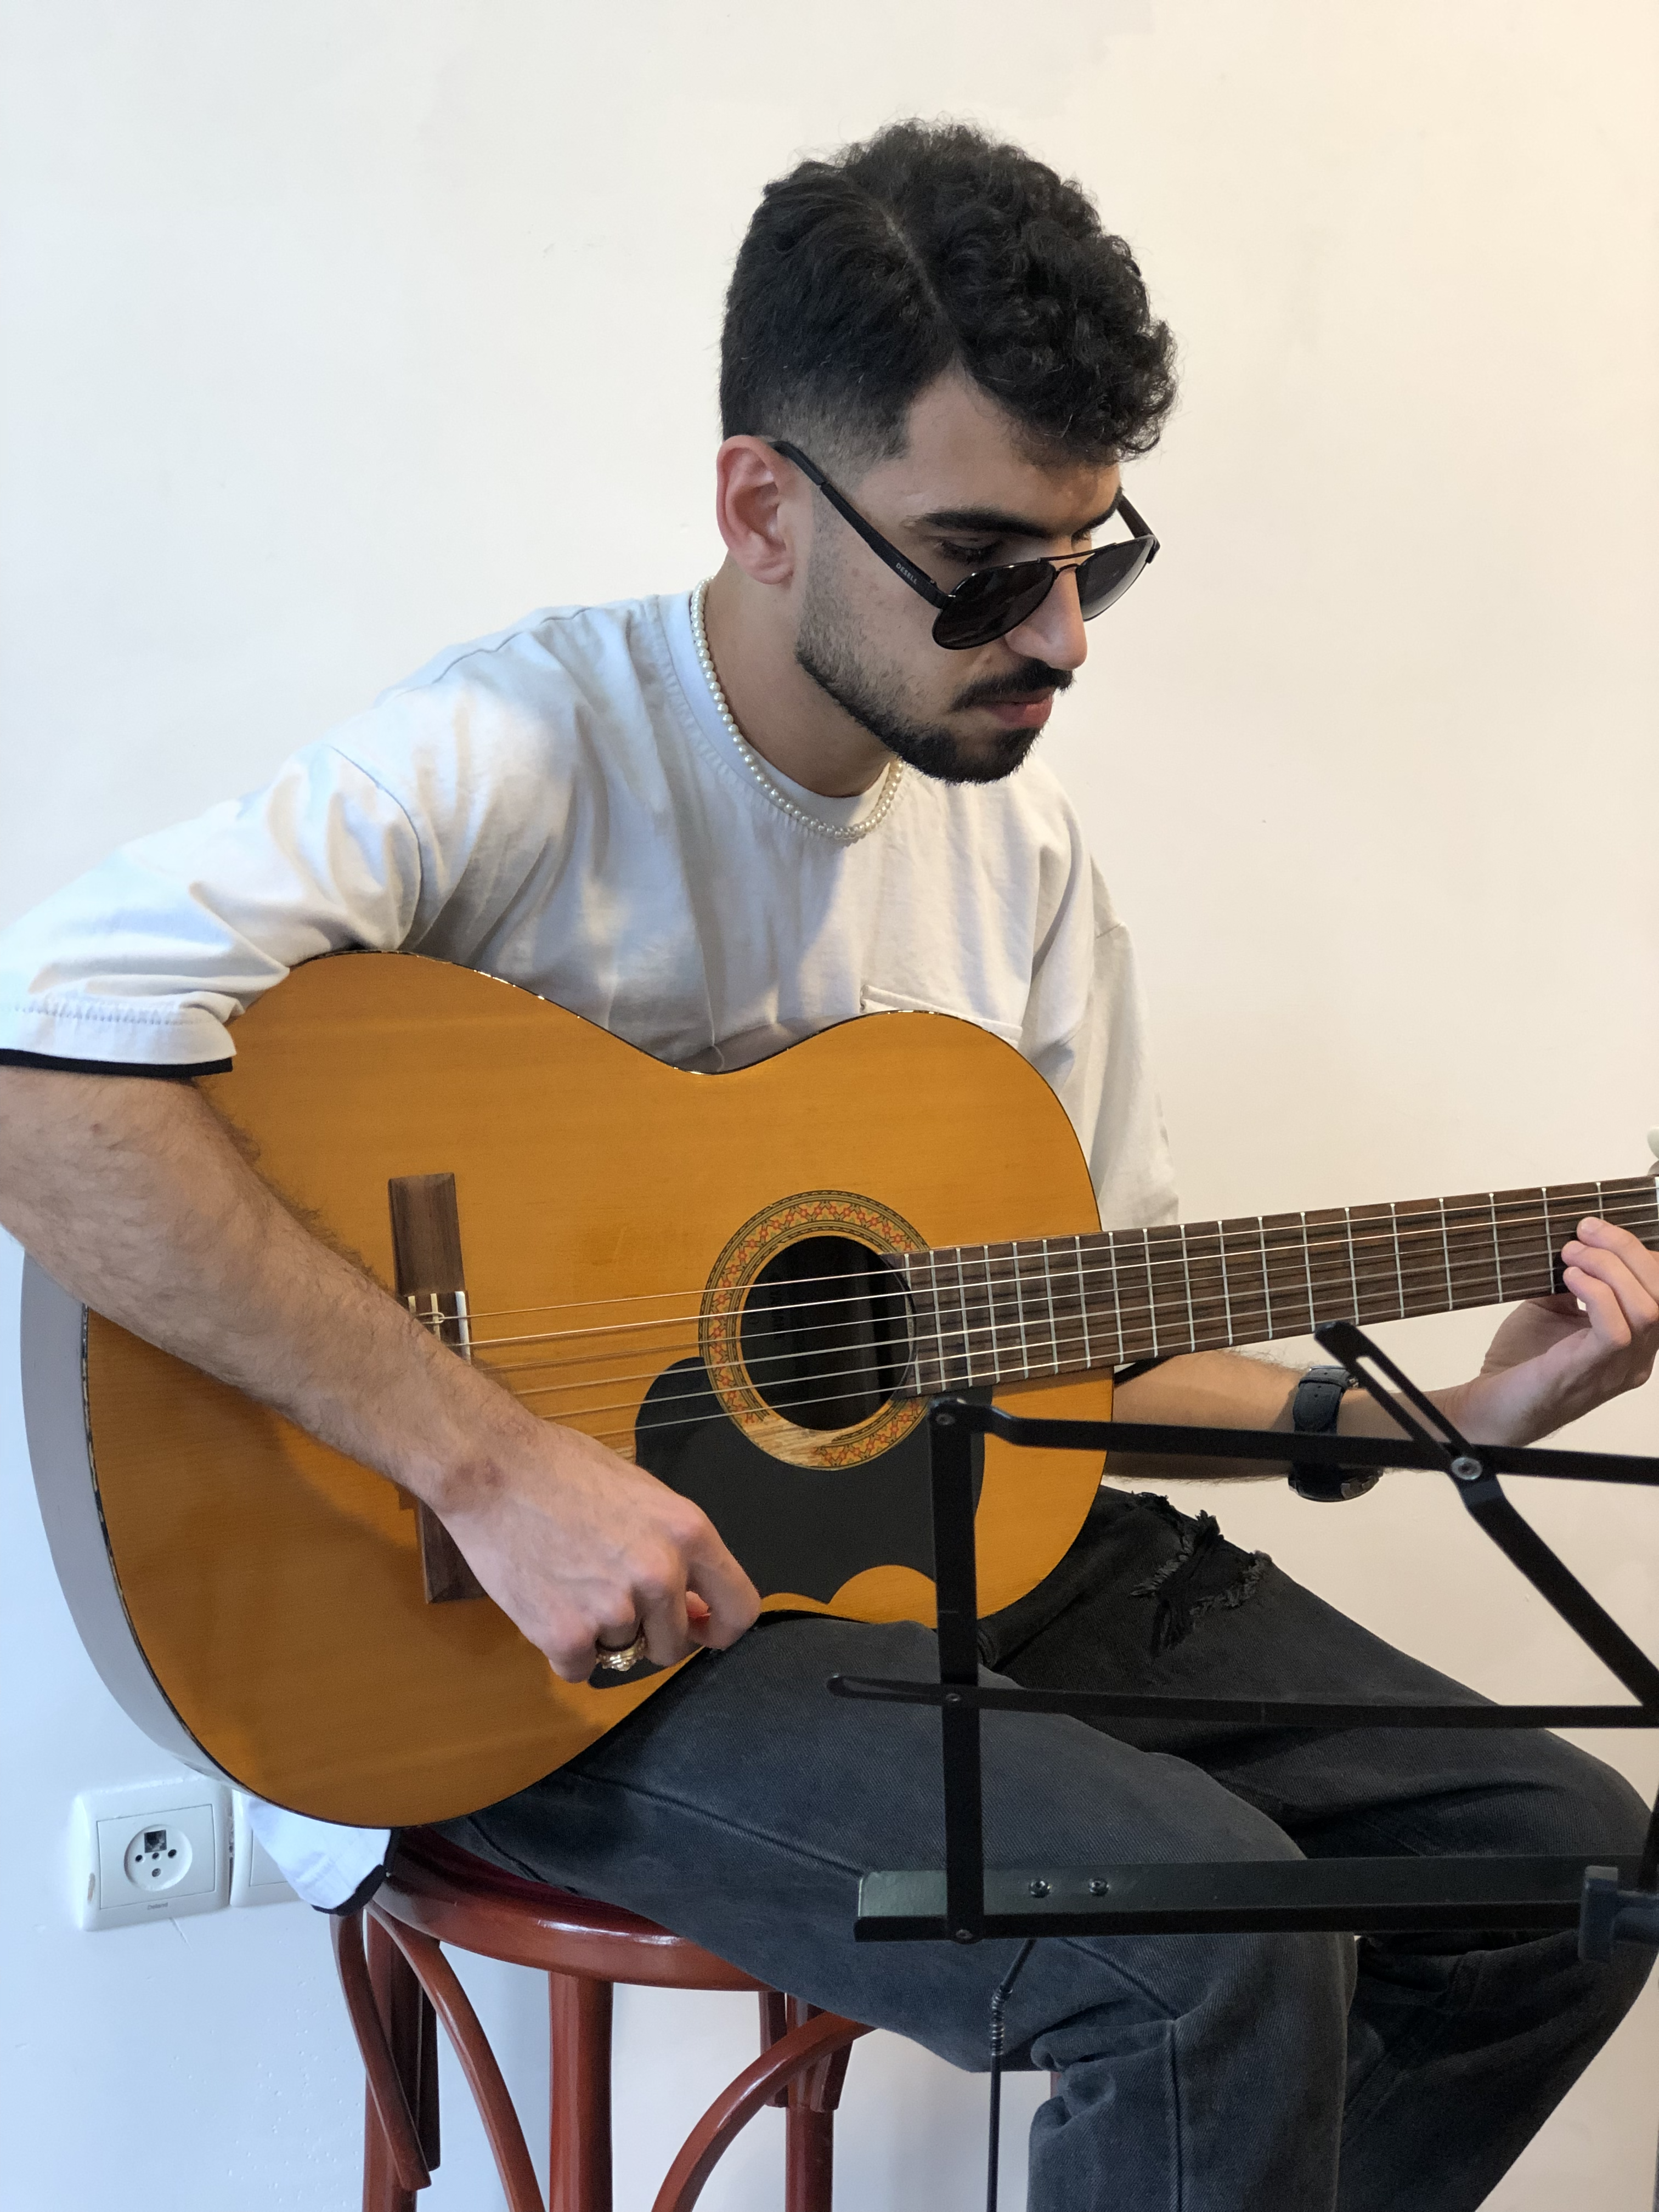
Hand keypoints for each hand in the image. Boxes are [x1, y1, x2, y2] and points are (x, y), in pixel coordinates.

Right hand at [439, 1424, 760, 1681]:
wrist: (492, 1468)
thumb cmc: (564, 1469)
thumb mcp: (641, 1495)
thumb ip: (674, 1549)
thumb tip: (693, 1605)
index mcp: (690, 1533)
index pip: (740, 1609)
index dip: (718, 1627)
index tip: (697, 1627)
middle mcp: (661, 1575)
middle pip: (674, 1645)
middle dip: (648, 1633)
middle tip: (608, 1597)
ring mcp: (614, 1609)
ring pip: (622, 1653)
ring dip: (599, 1634)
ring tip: (568, 1583)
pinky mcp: (566, 1635)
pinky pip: (578, 1669)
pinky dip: (562, 1650)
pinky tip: (544, 1603)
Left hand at [1442, 1215, 1658, 1444]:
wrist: (1494, 1403)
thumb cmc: (1524, 1359)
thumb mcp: (1554, 1307)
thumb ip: (1576, 1280)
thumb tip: (1579, 1241)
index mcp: (1635, 1339)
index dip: (1636, 1251)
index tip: (1594, 1229)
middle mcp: (1636, 1356)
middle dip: (1626, 1250)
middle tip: (1585, 1232)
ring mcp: (1618, 1367)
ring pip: (1647, 1308)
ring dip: (1608, 1267)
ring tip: (1570, 1255)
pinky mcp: (1590, 1370)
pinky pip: (1616, 1329)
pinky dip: (1596, 1293)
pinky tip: (1569, 1279)